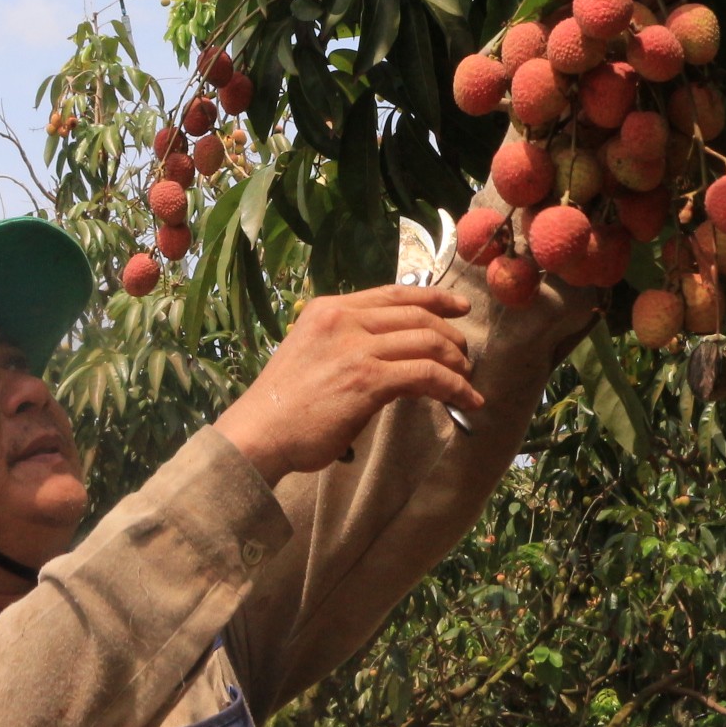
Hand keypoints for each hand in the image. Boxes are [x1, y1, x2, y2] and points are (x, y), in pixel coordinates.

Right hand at [215, 285, 480, 480]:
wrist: (259, 433)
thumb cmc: (283, 406)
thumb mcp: (313, 353)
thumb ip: (347, 344)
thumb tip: (393, 353)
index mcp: (328, 309)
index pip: (392, 293)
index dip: (433, 297)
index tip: (458, 307)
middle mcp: (343, 319)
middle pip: (416, 314)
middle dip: (451, 334)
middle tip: (465, 355)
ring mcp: (356, 347)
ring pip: (427, 341)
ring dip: (456, 362)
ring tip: (466, 380)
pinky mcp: (368, 379)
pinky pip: (427, 374)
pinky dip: (454, 386)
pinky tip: (466, 399)